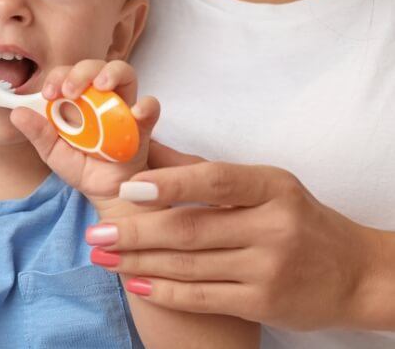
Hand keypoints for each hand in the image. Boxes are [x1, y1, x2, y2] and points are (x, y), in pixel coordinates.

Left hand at [10, 60, 159, 210]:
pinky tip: (135, 112)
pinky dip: (146, 105)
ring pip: (124, 74)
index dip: (57, 76)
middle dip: (81, 72)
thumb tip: (16, 114)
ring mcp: (122, 107)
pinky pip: (150, 106)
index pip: (67, 74)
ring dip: (111, 73)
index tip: (48, 93)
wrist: (105, 192)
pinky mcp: (142, 124)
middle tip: (69, 90)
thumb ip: (37, 133)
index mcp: (76, 100)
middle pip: (95, 67)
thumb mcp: (53, 152)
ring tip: (101, 86)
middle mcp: (99, 97)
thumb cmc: (80, 166)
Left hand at [87, 142, 387, 330]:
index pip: (214, 180)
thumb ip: (204, 171)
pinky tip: (136, 283)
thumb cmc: (297, 219)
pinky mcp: (264, 303)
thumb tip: (147, 146)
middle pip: (191, 229)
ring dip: (138, 262)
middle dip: (135, 232)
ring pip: (189, 265)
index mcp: (271, 186)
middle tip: (95, 234)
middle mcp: (273, 226)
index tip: (125, 189)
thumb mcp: (265, 185)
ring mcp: (269, 267)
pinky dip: (164, 291)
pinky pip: (202, 297)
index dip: (167, 184)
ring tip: (102, 257)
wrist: (354, 273)